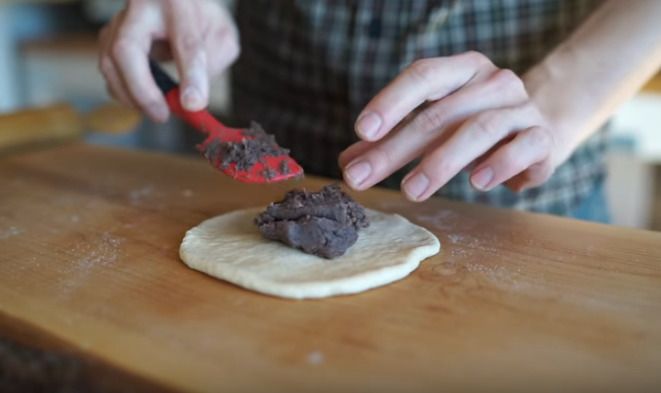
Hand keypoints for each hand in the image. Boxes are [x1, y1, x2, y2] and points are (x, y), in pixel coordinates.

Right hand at [98, 0, 238, 121]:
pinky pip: (108, 70)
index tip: (193, 104)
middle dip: (142, 90)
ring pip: (110, 61)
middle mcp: (142, 5)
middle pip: (127, 49)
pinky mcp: (108, 36)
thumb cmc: (200, 21)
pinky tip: (144, 100)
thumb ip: (214, 61)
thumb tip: (191, 97)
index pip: (185, 42)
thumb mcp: (221, 36)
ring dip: (131, 95)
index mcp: (178, 2)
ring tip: (157, 111)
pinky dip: (124, 91)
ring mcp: (119, 19)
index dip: (190, 76)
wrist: (176, 4)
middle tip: (162, 115)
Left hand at [339, 51, 563, 201]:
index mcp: (462, 70)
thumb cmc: (475, 127)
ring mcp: (522, 108)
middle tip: (362, 178)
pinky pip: (523, 147)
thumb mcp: (433, 129)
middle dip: (396, 149)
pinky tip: (477, 183)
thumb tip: (348, 164)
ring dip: (441, 162)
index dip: (390, 101)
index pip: (423, 75)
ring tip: (410, 190)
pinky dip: (499, 164)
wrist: (542, 129)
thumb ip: (392, 141)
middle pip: (440, 113)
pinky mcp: (543, 138)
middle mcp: (493, 82)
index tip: (361, 131)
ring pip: (479, 129)